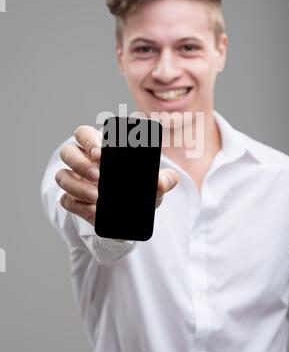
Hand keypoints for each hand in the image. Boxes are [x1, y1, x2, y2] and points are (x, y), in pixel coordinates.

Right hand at [55, 125, 178, 224]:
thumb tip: (161, 181)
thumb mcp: (153, 186)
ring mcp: (75, 180)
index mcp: (99, 148)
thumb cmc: (138, 190)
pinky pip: (65, 200)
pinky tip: (92, 209)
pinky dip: (77, 205)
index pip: (84, 134)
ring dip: (77, 185)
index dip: (88, 140)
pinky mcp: (72, 200)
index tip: (100, 153)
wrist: (130, 217)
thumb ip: (163, 180)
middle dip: (80, 162)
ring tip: (97, 196)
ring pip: (62, 176)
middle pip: (68, 152)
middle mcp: (82, 161)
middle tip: (98, 176)